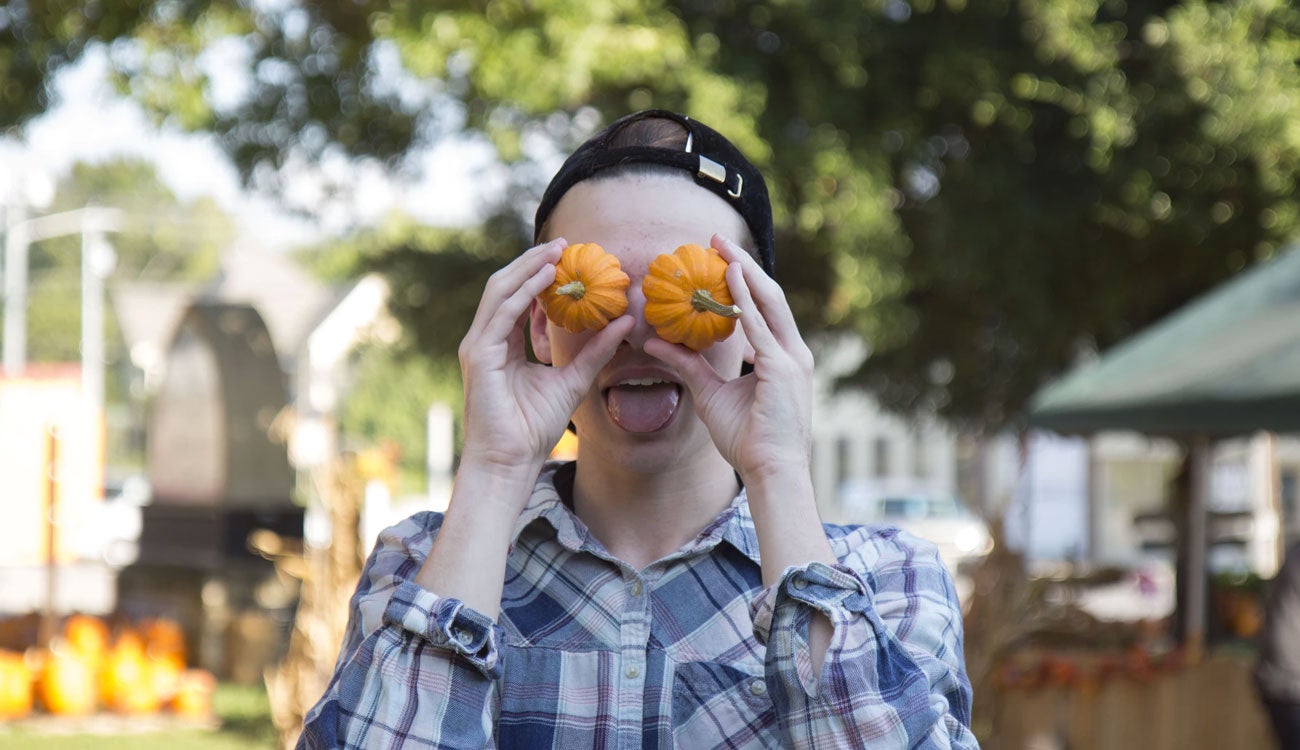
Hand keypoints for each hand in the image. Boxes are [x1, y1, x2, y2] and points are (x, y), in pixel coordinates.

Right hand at [458, 239, 633, 479]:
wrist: (511, 461)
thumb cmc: (534, 428)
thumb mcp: (574, 379)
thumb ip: (596, 351)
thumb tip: (626, 321)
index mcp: (502, 344)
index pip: (518, 299)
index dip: (540, 276)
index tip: (568, 258)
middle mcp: (487, 340)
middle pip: (506, 287)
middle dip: (533, 263)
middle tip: (563, 244)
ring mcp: (478, 346)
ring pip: (500, 291)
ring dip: (528, 268)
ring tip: (556, 252)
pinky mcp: (478, 355)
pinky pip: (502, 313)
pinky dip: (524, 292)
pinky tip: (546, 278)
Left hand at [644, 234, 813, 483]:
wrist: (772, 473)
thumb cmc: (747, 441)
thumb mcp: (710, 395)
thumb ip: (686, 366)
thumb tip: (653, 343)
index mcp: (783, 358)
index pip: (764, 309)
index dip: (743, 281)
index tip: (719, 260)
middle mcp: (792, 353)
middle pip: (769, 296)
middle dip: (744, 265)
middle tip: (717, 240)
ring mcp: (791, 359)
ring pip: (768, 302)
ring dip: (744, 271)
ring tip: (721, 247)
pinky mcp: (782, 370)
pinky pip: (760, 327)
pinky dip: (745, 299)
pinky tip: (729, 278)